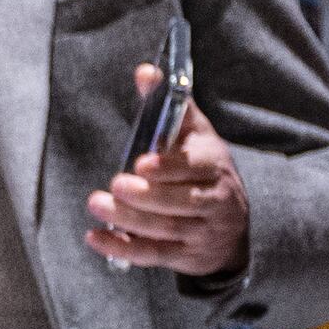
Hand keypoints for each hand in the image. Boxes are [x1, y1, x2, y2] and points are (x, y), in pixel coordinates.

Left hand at [83, 62, 248, 275]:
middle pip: (181, 202)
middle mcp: (215, 200)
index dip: (169, 167)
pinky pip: (154, 255)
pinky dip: (123, 248)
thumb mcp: (196, 135)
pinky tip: (95, 238)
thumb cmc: (204, 169)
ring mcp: (202, 232)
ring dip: (129, 220)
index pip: (195, 167)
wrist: (233, 225)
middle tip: (115, 185)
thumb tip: (145, 72)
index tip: (142, 163)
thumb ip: (171, 105)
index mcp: (215, 165)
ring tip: (97, 205)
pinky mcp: (187, 257)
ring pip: (166, 230)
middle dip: (146, 196)